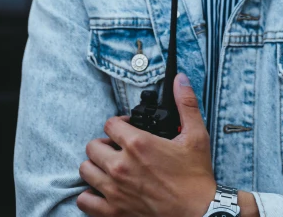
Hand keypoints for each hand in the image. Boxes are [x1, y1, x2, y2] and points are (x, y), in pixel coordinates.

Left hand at [77, 73, 216, 216]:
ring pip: (85, 170)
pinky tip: (104, 190)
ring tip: (110, 166)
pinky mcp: (114, 212)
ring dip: (96, 166)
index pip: (109, 124)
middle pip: (93, 146)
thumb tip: (180, 80)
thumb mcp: (196, 135)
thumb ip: (186, 103)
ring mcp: (115, 191)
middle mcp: (121, 166)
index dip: (119, 123)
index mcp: (138, 144)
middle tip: (118, 148)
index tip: (128, 129)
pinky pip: (84, 200)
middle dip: (105, 144)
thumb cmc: (196, 177)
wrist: (198, 213)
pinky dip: (90, 195)